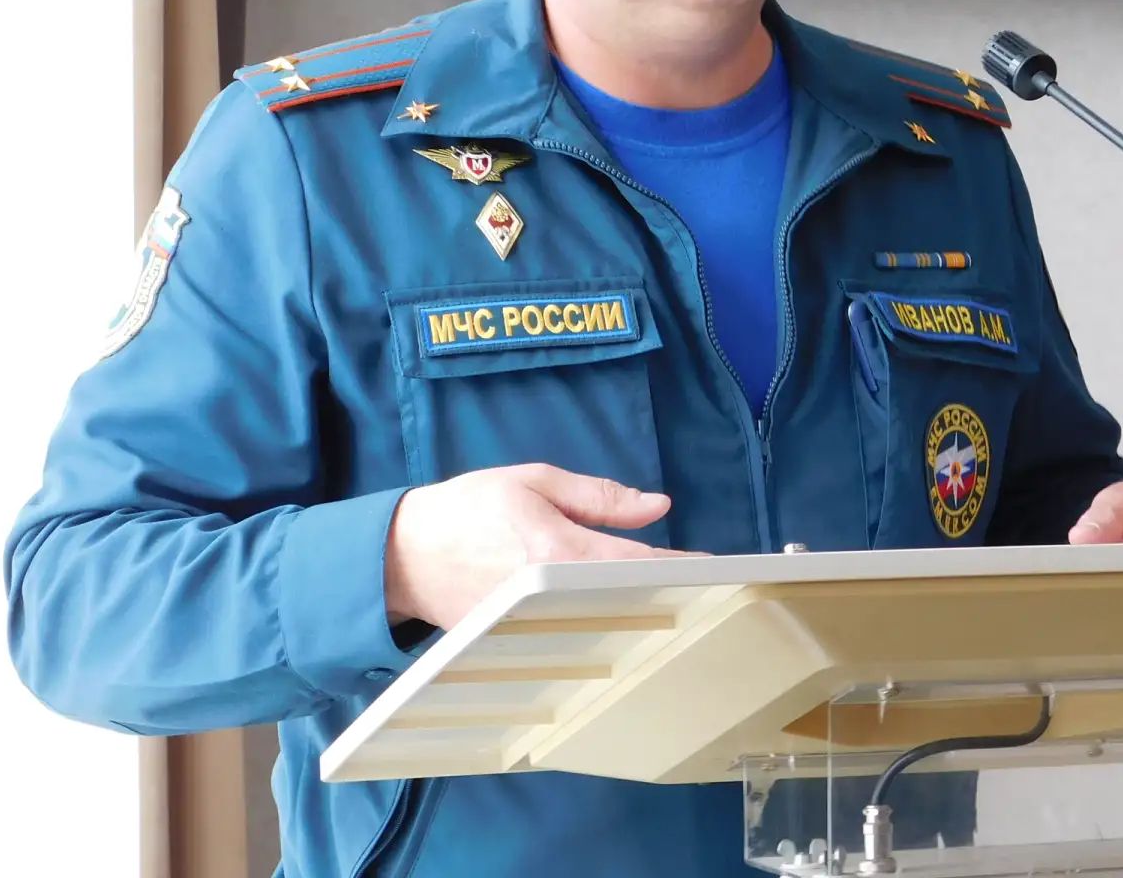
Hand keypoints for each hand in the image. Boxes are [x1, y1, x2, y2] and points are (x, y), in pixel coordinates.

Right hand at [384, 463, 685, 629]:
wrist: (403, 554)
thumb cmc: (468, 508)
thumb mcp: (535, 481)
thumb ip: (600, 496)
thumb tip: (658, 506)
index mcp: (556, 550)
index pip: (635, 561)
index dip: (681, 565)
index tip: (719, 568)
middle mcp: (548, 595)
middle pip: (627, 598)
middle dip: (667, 591)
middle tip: (712, 588)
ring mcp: (534, 624)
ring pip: (604, 619)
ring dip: (640, 611)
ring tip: (679, 602)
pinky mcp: (519, 640)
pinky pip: (574, 630)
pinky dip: (603, 621)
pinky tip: (627, 615)